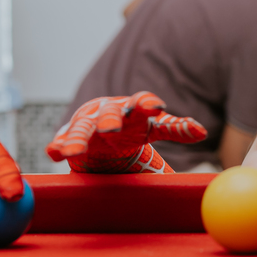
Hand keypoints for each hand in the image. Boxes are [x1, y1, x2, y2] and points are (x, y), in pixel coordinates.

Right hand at [47, 92, 206, 172]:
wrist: (102, 132)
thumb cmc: (132, 129)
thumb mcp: (153, 129)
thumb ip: (175, 129)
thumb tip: (203, 131)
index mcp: (133, 110)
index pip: (142, 103)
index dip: (148, 104)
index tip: (156, 106)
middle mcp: (109, 112)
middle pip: (110, 114)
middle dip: (110, 120)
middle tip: (111, 129)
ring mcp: (88, 123)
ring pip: (82, 129)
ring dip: (77, 139)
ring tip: (71, 152)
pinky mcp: (70, 136)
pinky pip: (63, 141)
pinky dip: (58, 146)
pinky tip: (53, 153)